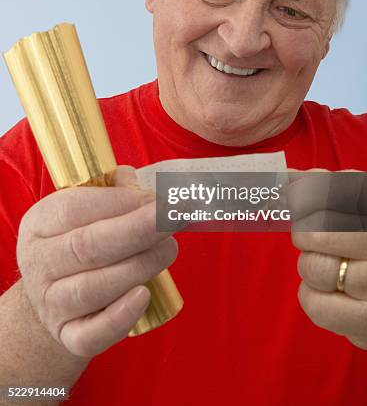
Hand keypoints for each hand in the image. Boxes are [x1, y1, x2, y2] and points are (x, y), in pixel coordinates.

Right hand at [16, 166, 177, 357]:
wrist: (54, 297)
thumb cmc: (79, 241)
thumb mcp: (82, 210)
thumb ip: (110, 191)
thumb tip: (137, 184)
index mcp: (40, 223)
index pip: (73, 208)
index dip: (119, 202)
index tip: (156, 199)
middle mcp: (40, 264)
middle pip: (87, 247)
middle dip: (138, 230)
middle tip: (174, 217)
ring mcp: (51, 304)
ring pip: (93, 288)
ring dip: (140, 266)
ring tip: (169, 249)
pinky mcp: (69, 336)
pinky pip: (93, 334)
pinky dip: (120, 318)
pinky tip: (144, 296)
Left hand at [287, 170, 366, 382]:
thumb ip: (330, 188)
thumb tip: (289, 175)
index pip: (335, 188)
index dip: (305, 193)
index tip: (296, 198)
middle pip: (315, 229)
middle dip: (305, 235)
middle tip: (317, 242)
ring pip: (313, 266)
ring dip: (311, 269)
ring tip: (335, 272)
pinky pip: (317, 304)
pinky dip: (312, 299)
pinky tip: (332, 297)